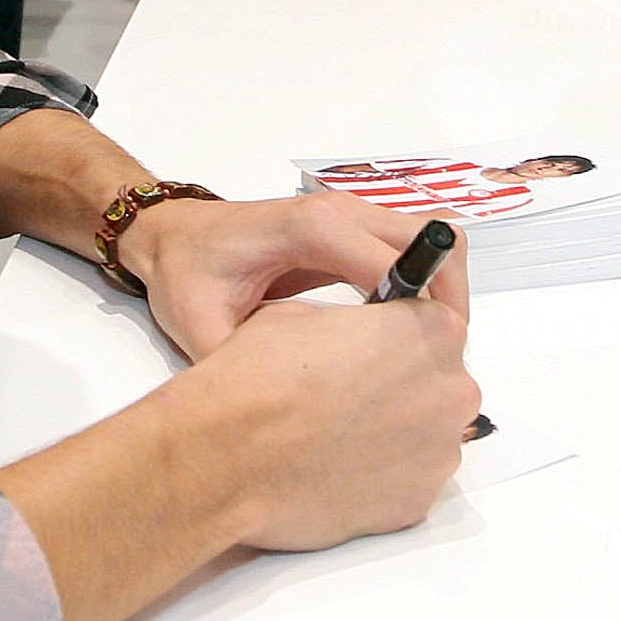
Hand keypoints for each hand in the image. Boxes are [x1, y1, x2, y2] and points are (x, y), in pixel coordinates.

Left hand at [118, 190, 472, 358]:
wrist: (172, 236)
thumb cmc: (186, 274)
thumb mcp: (199, 327)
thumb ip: (239, 363)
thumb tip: (276, 409)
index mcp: (307, 228)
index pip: (390, 259)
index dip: (416, 309)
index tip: (419, 362)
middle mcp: (340, 211)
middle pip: (432, 238)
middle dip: (447, 300)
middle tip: (436, 360)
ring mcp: (352, 214)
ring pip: (433, 239)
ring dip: (443, 291)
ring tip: (427, 349)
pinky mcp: (356, 228)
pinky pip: (413, 248)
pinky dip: (427, 285)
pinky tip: (405, 333)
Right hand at [185, 292, 478, 552]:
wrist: (228, 458)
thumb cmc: (257, 384)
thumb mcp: (300, 316)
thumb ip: (351, 326)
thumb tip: (351, 341)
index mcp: (430, 331)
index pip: (437, 325)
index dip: (398, 337)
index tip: (376, 349)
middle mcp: (450, 390)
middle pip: (440, 383)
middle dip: (401, 387)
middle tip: (348, 396)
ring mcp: (438, 452)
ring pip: (427, 436)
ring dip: (394, 435)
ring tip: (337, 438)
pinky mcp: (417, 503)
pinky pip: (409, 482)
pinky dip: (381, 477)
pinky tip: (337, 470)